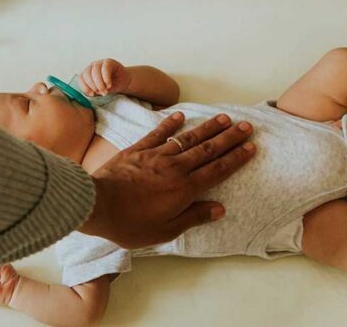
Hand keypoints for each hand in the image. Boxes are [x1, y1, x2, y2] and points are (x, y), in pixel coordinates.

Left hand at [78, 58, 129, 95]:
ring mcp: (100, 63)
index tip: (92, 94)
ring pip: (95, 71)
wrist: (122, 82)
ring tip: (105, 91)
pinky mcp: (109, 62)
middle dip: (93, 85)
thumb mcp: (99, 90)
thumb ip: (93, 91)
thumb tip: (90, 94)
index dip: (85, 86)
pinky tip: (109, 85)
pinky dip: (106, 78)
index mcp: (86, 73)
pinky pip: (105, 68)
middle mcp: (91, 67)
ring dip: (99, 83)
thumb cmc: (109, 87)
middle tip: (100, 93)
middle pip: (87, 74)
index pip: (81, 78)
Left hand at [79, 112, 255, 248]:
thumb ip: (193, 217)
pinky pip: (157, 133)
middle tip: (246, 126)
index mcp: (184, 189)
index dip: (236, 158)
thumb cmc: (129, 224)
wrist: (96, 205)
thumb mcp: (164, 230)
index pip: (217, 170)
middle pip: (208, 150)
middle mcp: (174, 168)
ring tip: (223, 118)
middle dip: (229, 137)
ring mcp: (155, 156)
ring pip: (187, 138)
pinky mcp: (137, 150)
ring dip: (207, 128)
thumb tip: (219, 208)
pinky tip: (180, 116)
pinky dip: (169, 123)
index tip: (251, 147)